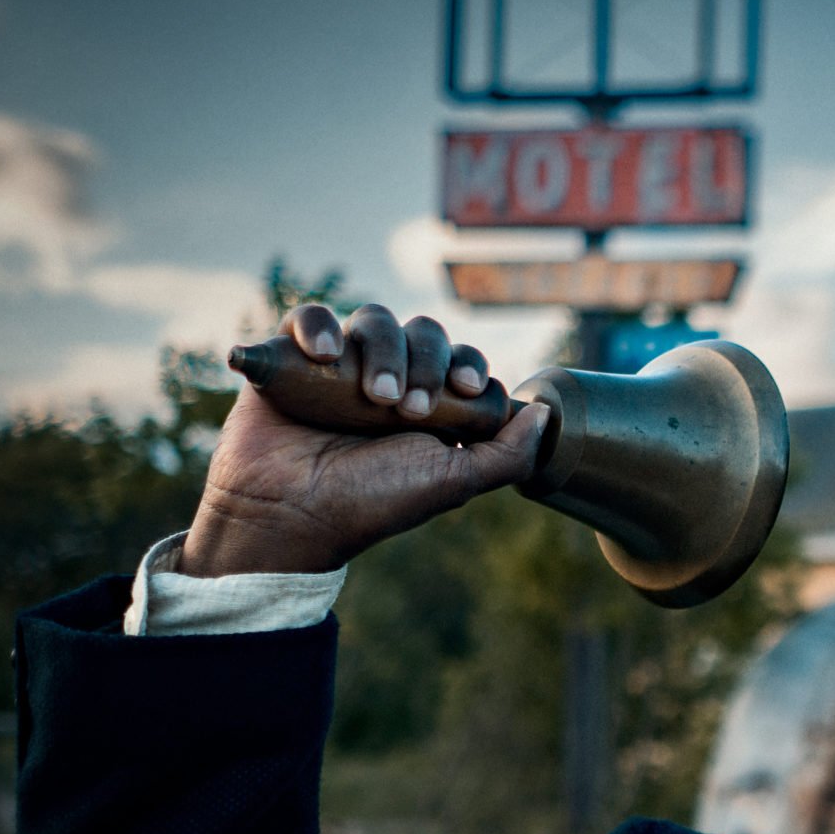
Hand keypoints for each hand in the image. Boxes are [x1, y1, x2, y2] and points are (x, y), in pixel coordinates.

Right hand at [181, 301, 547, 576]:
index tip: (465, 390)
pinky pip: (310, 317)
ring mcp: (341, 366)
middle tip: (410, 409)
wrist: (290, 516)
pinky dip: (318, 326)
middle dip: (427, 363)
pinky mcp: (291, 358)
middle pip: (425, 333)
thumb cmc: (372, 502)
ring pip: (375, 319)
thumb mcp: (453, 483)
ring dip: (383, 350)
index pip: (462, 360)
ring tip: (374, 397)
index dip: (469, 366)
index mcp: (432, 405)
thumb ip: (509, 453)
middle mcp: (390, 379)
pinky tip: (324, 354)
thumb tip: (545, 412)